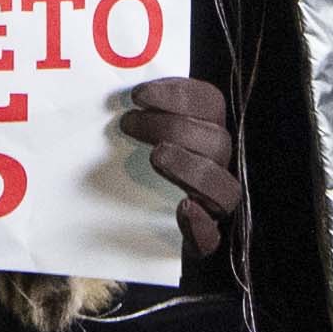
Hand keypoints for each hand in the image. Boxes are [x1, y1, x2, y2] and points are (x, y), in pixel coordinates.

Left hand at [115, 76, 244, 255]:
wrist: (119, 226)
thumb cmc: (122, 169)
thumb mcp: (124, 136)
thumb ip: (129, 114)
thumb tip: (108, 91)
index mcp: (203, 132)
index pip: (209, 104)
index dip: (180, 94)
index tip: (139, 95)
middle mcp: (214, 166)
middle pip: (216, 142)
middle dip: (173, 127)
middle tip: (129, 124)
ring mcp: (210, 205)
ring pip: (224, 187)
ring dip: (190, 167)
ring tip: (156, 156)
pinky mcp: (199, 241)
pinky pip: (212, 238)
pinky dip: (201, 224)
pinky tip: (183, 209)